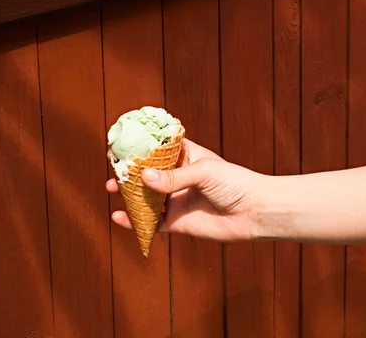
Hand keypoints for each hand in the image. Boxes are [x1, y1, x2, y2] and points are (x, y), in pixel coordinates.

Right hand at [105, 138, 264, 241]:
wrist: (254, 212)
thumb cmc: (235, 183)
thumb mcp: (203, 171)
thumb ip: (173, 177)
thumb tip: (144, 178)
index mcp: (186, 157)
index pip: (158, 148)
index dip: (140, 146)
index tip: (121, 143)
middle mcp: (178, 178)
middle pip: (147, 173)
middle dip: (129, 171)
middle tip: (113, 169)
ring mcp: (176, 200)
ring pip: (146, 197)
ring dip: (128, 194)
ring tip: (111, 188)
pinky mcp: (177, 222)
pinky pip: (152, 222)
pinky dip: (135, 221)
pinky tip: (120, 217)